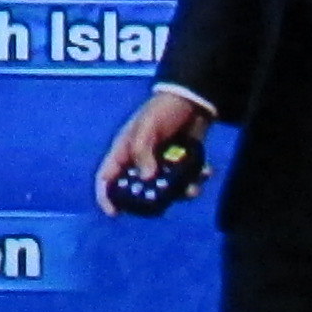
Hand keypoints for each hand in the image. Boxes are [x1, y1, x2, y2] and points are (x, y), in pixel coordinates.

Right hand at [94, 88, 211, 215]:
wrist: (194, 99)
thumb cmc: (163, 110)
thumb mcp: (148, 127)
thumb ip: (143, 152)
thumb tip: (147, 178)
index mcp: (124, 151)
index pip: (107, 177)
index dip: (106, 196)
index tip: (115, 212)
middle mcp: (140, 161)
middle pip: (138, 190)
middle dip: (153, 199)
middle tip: (165, 200)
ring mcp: (161, 164)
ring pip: (165, 190)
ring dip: (180, 191)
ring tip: (193, 187)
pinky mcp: (180, 164)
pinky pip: (185, 181)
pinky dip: (195, 180)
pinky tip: (205, 171)